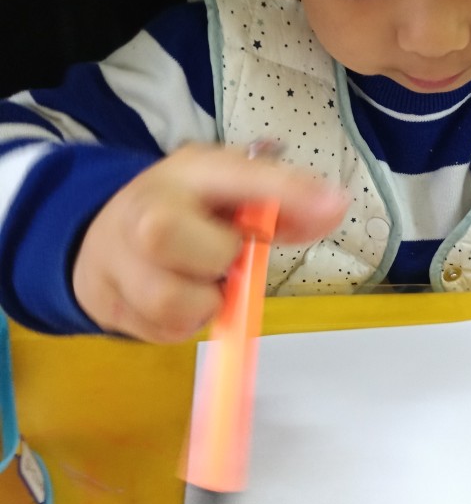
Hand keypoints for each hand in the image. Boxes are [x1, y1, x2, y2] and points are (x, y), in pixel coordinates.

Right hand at [72, 143, 349, 340]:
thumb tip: (334, 210)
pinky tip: (180, 296)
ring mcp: (117, 259)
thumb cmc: (185, 210)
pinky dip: (185, 322)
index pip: (237, 175)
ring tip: (204, 282)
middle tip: (225, 257)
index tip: (333, 206)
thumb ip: (284, 202)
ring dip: (202, 301)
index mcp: (187, 172)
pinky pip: (164, 331)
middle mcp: (143, 209)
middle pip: (164, 234)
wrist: (103, 238)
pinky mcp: (109, 303)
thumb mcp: (229, 189)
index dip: (285, 192)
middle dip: (214, 257)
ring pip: (170, 300)